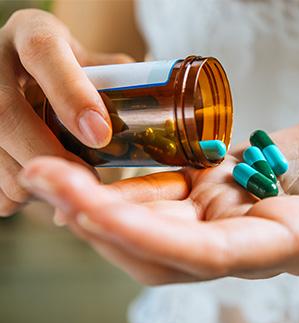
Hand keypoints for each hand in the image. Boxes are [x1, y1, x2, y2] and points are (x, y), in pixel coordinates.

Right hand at [0, 9, 133, 215]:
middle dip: (50, 154)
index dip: (71, 95)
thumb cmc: (74, 70)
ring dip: (31, 178)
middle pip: (6, 112)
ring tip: (66, 188)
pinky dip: (13, 192)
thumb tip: (161, 117)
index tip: (101, 135)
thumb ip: (123, 84)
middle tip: (88, 181)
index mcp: (31, 32)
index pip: (43, 53)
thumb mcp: (95, 63)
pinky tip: (37, 191)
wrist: (27, 69)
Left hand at [18, 119, 298, 284]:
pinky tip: (90, 156)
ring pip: (151, 227)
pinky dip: (124, 181)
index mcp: (291, 246)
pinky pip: (163, 195)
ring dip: (96, 203)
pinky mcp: (223, 190)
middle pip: (161, 250)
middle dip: (98, 219)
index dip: (149, 235)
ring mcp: (232, 218)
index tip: (89, 208)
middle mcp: (250, 242)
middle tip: (39, 174)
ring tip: (44, 165)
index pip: (211, 255)